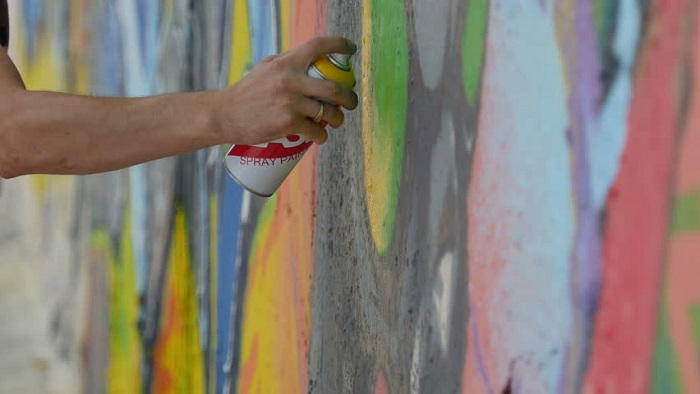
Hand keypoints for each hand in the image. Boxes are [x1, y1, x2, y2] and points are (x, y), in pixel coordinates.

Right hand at [213, 36, 358, 144]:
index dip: (339, 45)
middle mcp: (290, 80)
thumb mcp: (266, 68)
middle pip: (334, 87)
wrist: (225, 115)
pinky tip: (321, 137)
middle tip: (351, 102)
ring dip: (338, 119)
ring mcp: (290, 103)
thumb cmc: (247, 92)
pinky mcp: (287, 123)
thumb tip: (313, 61)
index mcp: (286, 62)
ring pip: (328, 112)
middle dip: (349, 97)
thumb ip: (288, 63)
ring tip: (337, 121)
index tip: (350, 50)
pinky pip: (316, 131)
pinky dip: (322, 136)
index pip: (318, 46)